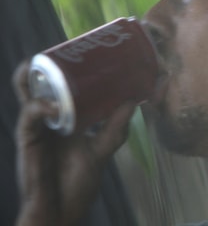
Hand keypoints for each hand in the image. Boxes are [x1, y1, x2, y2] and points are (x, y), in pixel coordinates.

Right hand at [14, 60, 134, 225]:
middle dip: (47, 62)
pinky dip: (41, 108)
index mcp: (64, 117)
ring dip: (34, 75)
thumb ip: (116, 128)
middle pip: (39, 83)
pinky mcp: (28, 140)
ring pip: (27, 92)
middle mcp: (48, 118)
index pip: (60, 85)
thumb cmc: (76, 183)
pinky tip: (56, 107)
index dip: (66, 66)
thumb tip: (134, 101)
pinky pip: (30, 116)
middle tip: (64, 46)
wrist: (60, 212)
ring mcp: (37, 127)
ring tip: (45, 60)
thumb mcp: (101, 150)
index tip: (83, 47)